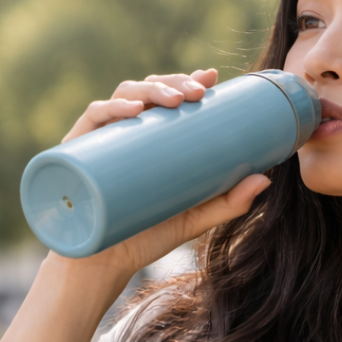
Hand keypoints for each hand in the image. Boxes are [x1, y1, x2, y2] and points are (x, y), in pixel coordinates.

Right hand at [53, 68, 270, 279]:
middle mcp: (125, 133)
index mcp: (150, 139)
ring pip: (123, 97)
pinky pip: (91, 120)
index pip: (168, 98)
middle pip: (148, 91)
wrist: (103, 265)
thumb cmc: (146, 236)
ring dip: (149, 89)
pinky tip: (132, 111)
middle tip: (198, 92)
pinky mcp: (76, 152)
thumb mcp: (194, 219)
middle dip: (174, 83)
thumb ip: (229, 202)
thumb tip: (266, 179)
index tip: (212, 76)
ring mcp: (100, 140)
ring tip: (174, 99)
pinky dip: (110, 109)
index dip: (188, 80)